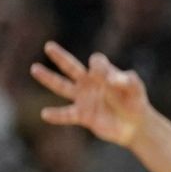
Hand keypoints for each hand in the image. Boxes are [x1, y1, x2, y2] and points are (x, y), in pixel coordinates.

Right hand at [30, 42, 150, 146]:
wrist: (135, 125)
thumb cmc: (135, 102)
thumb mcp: (136, 90)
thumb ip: (127, 81)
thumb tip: (110, 79)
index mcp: (103, 73)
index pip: (96, 62)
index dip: (100, 68)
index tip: (110, 81)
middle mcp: (89, 83)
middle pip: (72, 67)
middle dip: (61, 57)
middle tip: (49, 46)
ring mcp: (84, 98)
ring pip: (62, 87)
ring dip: (49, 78)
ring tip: (34, 68)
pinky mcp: (83, 115)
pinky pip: (66, 114)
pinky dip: (56, 115)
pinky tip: (45, 114)